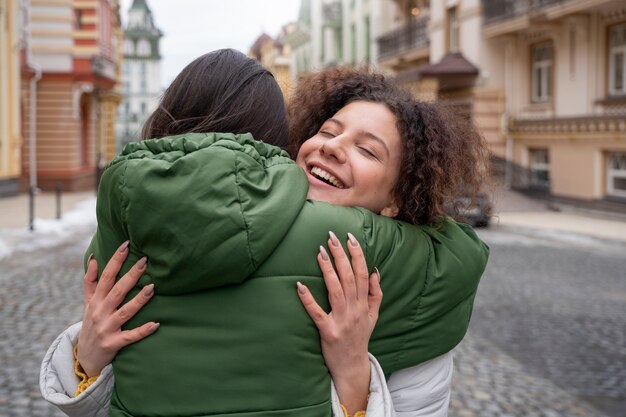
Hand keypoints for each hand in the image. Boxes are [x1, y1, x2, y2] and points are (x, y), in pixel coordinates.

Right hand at [77, 241, 158, 376]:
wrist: (85, 357)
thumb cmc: (91, 323)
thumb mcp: (88, 302)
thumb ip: (91, 281)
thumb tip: (95, 257)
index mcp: (96, 300)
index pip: (106, 277)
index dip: (115, 260)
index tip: (126, 245)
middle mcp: (100, 312)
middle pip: (117, 291)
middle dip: (130, 276)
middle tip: (144, 261)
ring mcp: (107, 328)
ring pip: (125, 312)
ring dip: (139, 300)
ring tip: (152, 287)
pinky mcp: (114, 344)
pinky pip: (130, 336)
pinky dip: (142, 330)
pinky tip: (156, 324)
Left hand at [297, 231, 382, 414]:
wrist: (353, 367)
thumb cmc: (360, 338)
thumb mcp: (373, 316)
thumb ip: (375, 294)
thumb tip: (374, 271)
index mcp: (364, 304)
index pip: (361, 273)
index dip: (357, 254)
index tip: (350, 237)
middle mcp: (354, 310)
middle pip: (348, 277)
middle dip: (340, 255)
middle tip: (331, 237)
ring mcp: (341, 320)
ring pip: (335, 290)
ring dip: (327, 270)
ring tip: (319, 252)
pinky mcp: (327, 331)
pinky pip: (317, 313)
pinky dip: (308, 299)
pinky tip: (300, 285)